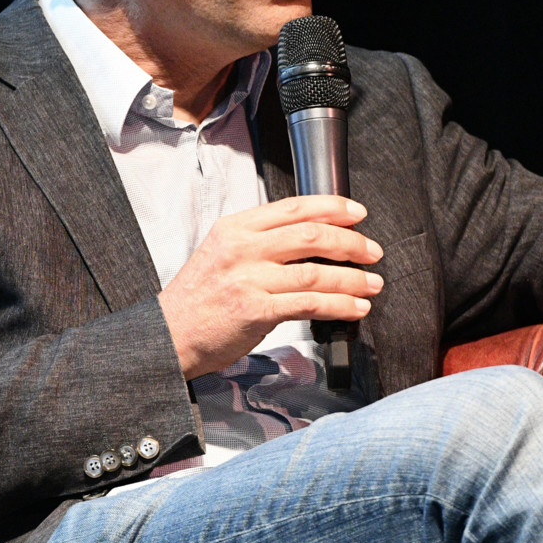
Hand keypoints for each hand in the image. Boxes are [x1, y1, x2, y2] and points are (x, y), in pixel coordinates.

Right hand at [159, 195, 384, 377]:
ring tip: (372, 284)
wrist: (169, 335)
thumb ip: (260, 241)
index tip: (357, 213)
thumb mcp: (222, 253)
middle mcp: (242, 248)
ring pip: (316, 272)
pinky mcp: (255, 311)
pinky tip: (355, 308)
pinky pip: (309, 304)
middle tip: (372, 251)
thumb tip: (312, 237)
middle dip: (351, 242)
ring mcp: (248, 279)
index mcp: (235, 227)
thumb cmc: (198, 299)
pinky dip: (340, 305)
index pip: (294, 207)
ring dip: (353, 278)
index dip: (333, 208)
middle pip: (311, 235)